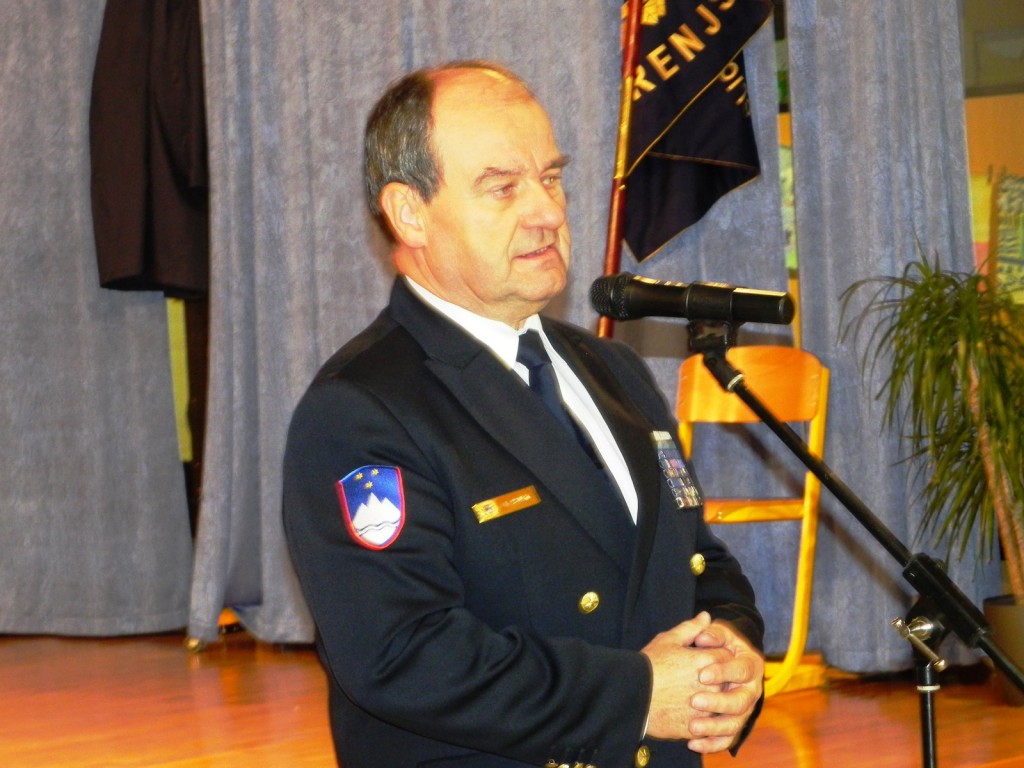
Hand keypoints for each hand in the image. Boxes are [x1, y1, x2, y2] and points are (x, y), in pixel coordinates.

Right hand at [640, 612, 733, 740]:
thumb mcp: (668, 640)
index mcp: (705, 661)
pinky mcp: (695, 727)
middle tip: (702, 679)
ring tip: (694, 697)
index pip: (727, 657)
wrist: (631, 696)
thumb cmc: (648, 665)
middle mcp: (710, 685)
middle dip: (720, 679)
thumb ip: (691, 628)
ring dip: (713, 701)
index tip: (709, 659)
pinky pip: (708, 726)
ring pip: (720, 706)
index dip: (719, 656)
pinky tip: (690, 715)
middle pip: (728, 681)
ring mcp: (704, 709)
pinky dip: (703, 721)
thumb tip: (706, 616)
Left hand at [686, 619, 763, 753]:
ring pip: (735, 724)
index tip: (702, 675)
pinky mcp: (734, 725)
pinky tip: (692, 744)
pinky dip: (711, 745)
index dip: (724, 672)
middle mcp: (752, 690)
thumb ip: (711, 633)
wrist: (723, 660)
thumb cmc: (718, 644)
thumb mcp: (717, 634)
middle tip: (695, 701)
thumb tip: (702, 635)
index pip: (741, 670)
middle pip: (741, 701)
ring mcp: (744, 710)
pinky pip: (727, 740)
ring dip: (714, 728)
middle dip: (718, 702)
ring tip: (692, 727)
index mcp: (750, 665)